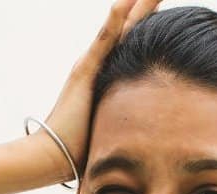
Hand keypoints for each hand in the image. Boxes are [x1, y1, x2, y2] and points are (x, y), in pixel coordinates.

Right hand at [34, 0, 162, 182]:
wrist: (52, 155)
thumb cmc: (83, 148)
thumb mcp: (114, 128)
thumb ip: (128, 122)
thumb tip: (153, 135)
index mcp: (111, 73)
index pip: (136, 40)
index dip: (151, 20)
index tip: (164, 1)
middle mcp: (101, 62)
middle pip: (130, 26)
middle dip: (145, 4)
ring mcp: (91, 64)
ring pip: (120, 26)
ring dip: (135, 4)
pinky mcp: (85, 73)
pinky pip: (104, 42)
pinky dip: (115, 20)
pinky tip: (127, 0)